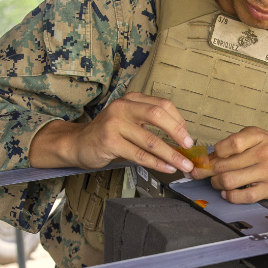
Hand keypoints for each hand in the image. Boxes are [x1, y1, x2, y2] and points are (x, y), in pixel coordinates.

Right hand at [29, 92, 195, 173]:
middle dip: (178, 132)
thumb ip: (150, 124)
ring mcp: (115, 123)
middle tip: (189, 147)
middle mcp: (123, 107)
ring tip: (183, 164)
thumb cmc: (108, 133)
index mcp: (132, 99)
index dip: (179, 121)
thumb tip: (180, 138)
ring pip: (150, 140)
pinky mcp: (109, 141)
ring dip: (171, 154)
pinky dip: (156, 163)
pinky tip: (166, 168)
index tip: (188, 137)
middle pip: (158, 115)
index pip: (163, 105)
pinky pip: (139, 154)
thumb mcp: (129, 121)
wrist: (78, 143)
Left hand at [191, 127, 267, 203]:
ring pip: (229, 181)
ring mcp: (266, 172)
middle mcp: (263, 153)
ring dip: (217, 183)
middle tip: (204, 172)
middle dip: (208, 171)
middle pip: (224, 165)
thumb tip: (210, 157)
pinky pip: (243, 196)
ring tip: (217, 182)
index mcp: (258, 137)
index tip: (211, 157)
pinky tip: (227, 193)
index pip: (228, 145)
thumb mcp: (258, 137)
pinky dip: (230, 196)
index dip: (214, 153)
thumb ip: (236, 143)